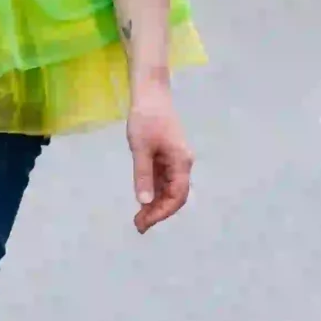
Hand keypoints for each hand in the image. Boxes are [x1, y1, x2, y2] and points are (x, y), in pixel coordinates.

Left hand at [125, 91, 191, 235]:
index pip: (177, 195)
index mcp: (181, 162)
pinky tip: (142, 203)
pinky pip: (162, 181)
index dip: (162, 212)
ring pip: (168, 190)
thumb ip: (142, 175)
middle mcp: (182, 164)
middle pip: (175, 196)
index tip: (145, 222)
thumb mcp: (140, 148)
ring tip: (138, 219)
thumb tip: (144, 201)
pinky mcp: (166, 158)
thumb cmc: (146, 118)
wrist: (150, 94)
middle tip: (138, 226)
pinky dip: (153, 193)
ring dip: (155, 205)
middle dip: (159, 213)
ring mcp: (174, 161)